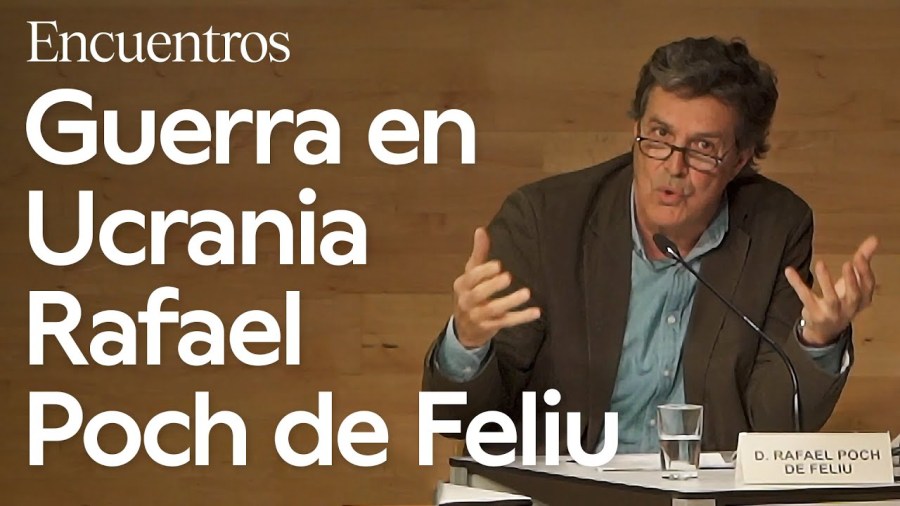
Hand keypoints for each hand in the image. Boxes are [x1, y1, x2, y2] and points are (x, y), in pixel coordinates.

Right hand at [452, 227, 540, 348]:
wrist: (464, 329)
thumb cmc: (470, 295)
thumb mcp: (471, 274)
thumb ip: (478, 253)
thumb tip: (481, 230)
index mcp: (462, 285)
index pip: (470, 278)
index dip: (483, 272)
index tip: (497, 265)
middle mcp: (467, 301)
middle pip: (479, 294)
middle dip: (493, 286)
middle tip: (508, 277)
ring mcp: (478, 317)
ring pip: (493, 310)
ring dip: (510, 301)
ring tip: (526, 293)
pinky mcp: (490, 328)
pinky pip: (506, 322)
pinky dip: (521, 317)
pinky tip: (535, 312)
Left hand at [785, 236, 878, 345]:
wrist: (826, 331)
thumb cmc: (843, 301)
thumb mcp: (853, 283)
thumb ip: (862, 260)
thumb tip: (874, 239)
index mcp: (862, 299)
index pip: (867, 285)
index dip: (864, 271)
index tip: (859, 256)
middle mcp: (849, 308)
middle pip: (854, 295)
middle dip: (852, 280)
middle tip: (848, 264)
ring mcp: (831, 313)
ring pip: (831, 298)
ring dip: (826, 281)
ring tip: (820, 264)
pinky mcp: (814, 313)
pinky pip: (805, 297)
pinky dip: (798, 284)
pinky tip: (789, 271)